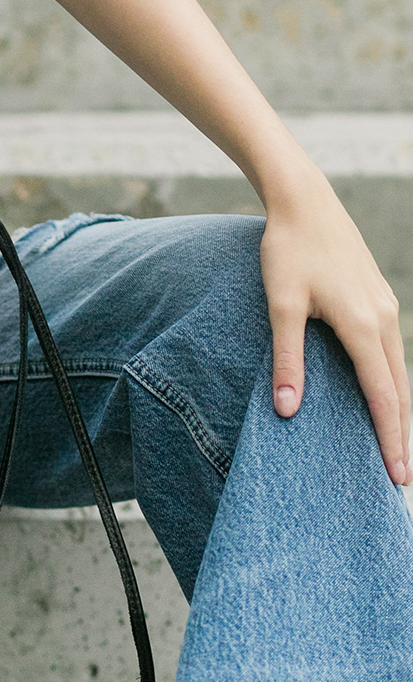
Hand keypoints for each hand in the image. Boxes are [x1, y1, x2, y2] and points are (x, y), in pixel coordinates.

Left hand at [260, 165, 409, 484]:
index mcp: (362, 325)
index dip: (389, 438)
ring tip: (396, 446)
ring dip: (400, 410)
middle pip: (401, 390)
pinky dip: (393, 382)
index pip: (383, 396)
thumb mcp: (280, 305)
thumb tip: (286, 411)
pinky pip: (391, 352)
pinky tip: (385, 397)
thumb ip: (285, 359)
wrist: (304, 202)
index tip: (395, 475)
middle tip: (399, 479)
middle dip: (402, 434)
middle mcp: (383, 319)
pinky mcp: (379, 299)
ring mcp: (385, 307)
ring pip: (399, 371)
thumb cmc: (288, 251)